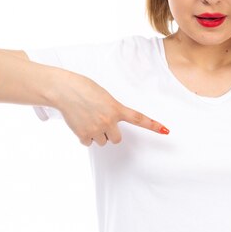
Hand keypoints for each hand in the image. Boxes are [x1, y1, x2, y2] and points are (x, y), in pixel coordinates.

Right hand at [54, 72, 168, 145]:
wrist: (64, 90)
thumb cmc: (84, 88)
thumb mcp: (104, 96)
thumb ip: (112, 109)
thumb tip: (110, 124)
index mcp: (116, 108)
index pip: (139, 119)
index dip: (153, 126)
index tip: (166, 131)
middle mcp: (108, 121)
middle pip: (116, 139)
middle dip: (110, 133)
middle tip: (100, 122)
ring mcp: (96, 129)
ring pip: (102, 142)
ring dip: (96, 134)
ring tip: (87, 119)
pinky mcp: (83, 134)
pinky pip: (88, 143)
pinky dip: (84, 136)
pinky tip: (79, 123)